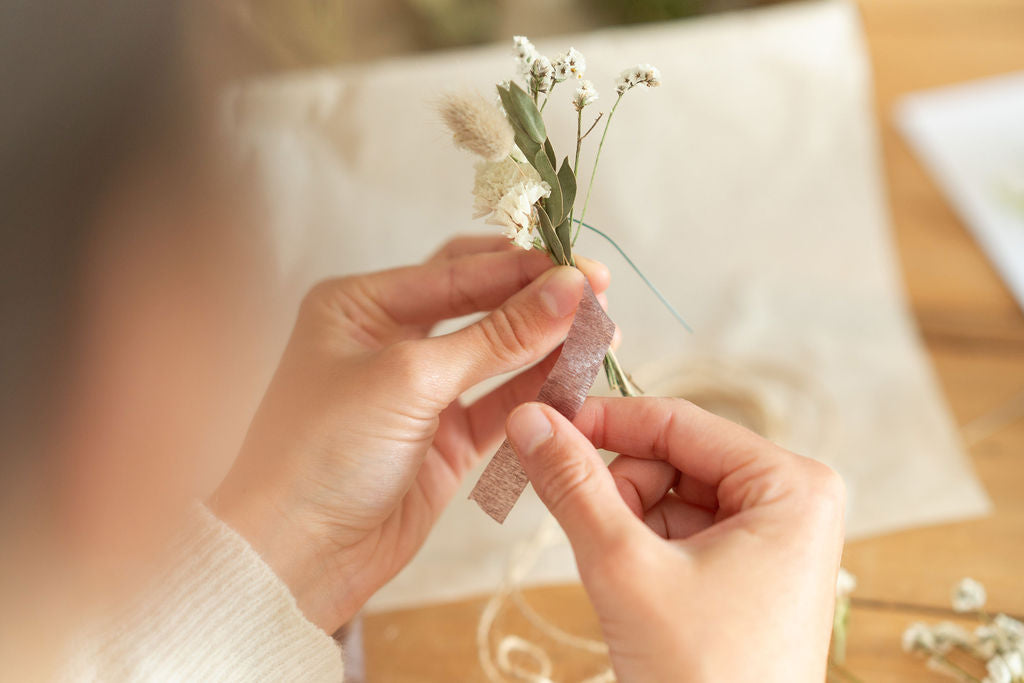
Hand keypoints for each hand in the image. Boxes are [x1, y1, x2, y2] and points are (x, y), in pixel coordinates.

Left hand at [210, 236, 610, 633]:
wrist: (294, 559)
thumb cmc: (323, 452)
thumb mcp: (410, 378)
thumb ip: (497, 335)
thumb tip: (570, 288)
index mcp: (361, 305)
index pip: (456, 269)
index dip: (523, 268)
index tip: (584, 268)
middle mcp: (389, 340)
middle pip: (481, 305)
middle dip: (539, 301)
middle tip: (601, 295)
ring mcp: (419, 393)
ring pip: (497, 356)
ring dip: (548, 346)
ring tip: (604, 336)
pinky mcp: (443, 441)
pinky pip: (500, 405)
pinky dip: (537, 393)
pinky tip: (577, 380)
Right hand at [506, 397, 844, 682]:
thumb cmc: (704, 677)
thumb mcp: (625, 568)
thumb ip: (574, 486)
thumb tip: (529, 419)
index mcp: (790, 484)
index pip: (678, 421)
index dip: (604, 421)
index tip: (541, 424)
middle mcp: (794, 500)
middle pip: (675, 457)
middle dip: (622, 490)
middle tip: (593, 534)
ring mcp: (777, 536)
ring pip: (674, 493)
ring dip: (630, 522)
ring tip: (622, 577)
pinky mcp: (755, 569)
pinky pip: (685, 529)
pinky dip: (646, 547)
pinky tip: (639, 590)